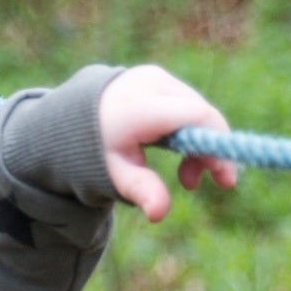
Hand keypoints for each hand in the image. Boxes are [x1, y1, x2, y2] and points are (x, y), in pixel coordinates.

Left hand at [97, 65, 236, 221]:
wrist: (66, 120)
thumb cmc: (93, 151)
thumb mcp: (114, 173)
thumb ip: (140, 189)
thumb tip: (158, 214)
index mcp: (139, 106)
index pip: (197, 116)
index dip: (218, 145)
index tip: (224, 179)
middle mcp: (149, 83)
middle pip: (201, 114)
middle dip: (209, 151)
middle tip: (195, 185)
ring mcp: (153, 76)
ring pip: (197, 109)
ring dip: (200, 143)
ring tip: (185, 177)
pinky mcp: (156, 77)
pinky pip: (186, 104)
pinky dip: (190, 129)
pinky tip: (178, 151)